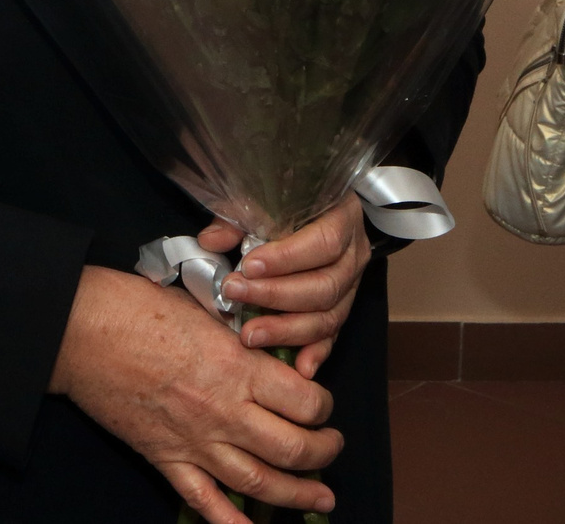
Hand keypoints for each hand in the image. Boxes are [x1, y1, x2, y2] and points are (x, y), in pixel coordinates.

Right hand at [49, 265, 340, 522]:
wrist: (80, 330)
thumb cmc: (135, 307)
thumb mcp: (202, 309)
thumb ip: (237, 337)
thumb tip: (263, 348)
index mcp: (237, 367)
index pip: (307, 402)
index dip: (324, 407)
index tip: (322, 404)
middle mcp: (224, 411)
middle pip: (295, 449)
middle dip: (323, 453)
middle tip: (330, 447)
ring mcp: (195, 441)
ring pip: (261, 483)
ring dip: (298, 494)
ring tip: (320, 496)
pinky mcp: (166, 458)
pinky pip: (206, 501)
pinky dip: (233, 523)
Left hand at [199, 197, 371, 377]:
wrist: (325, 208)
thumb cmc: (291, 200)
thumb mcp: (265, 196)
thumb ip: (239, 216)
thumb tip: (211, 240)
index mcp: (342, 219)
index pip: (323, 243)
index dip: (287, 258)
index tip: (248, 266)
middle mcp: (353, 256)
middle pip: (324, 286)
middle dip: (276, 296)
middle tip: (235, 295)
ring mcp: (351, 287)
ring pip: (329, 317)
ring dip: (287, 330)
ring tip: (250, 335)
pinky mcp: (342, 310)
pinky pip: (333, 336)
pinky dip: (316, 353)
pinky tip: (298, 367)